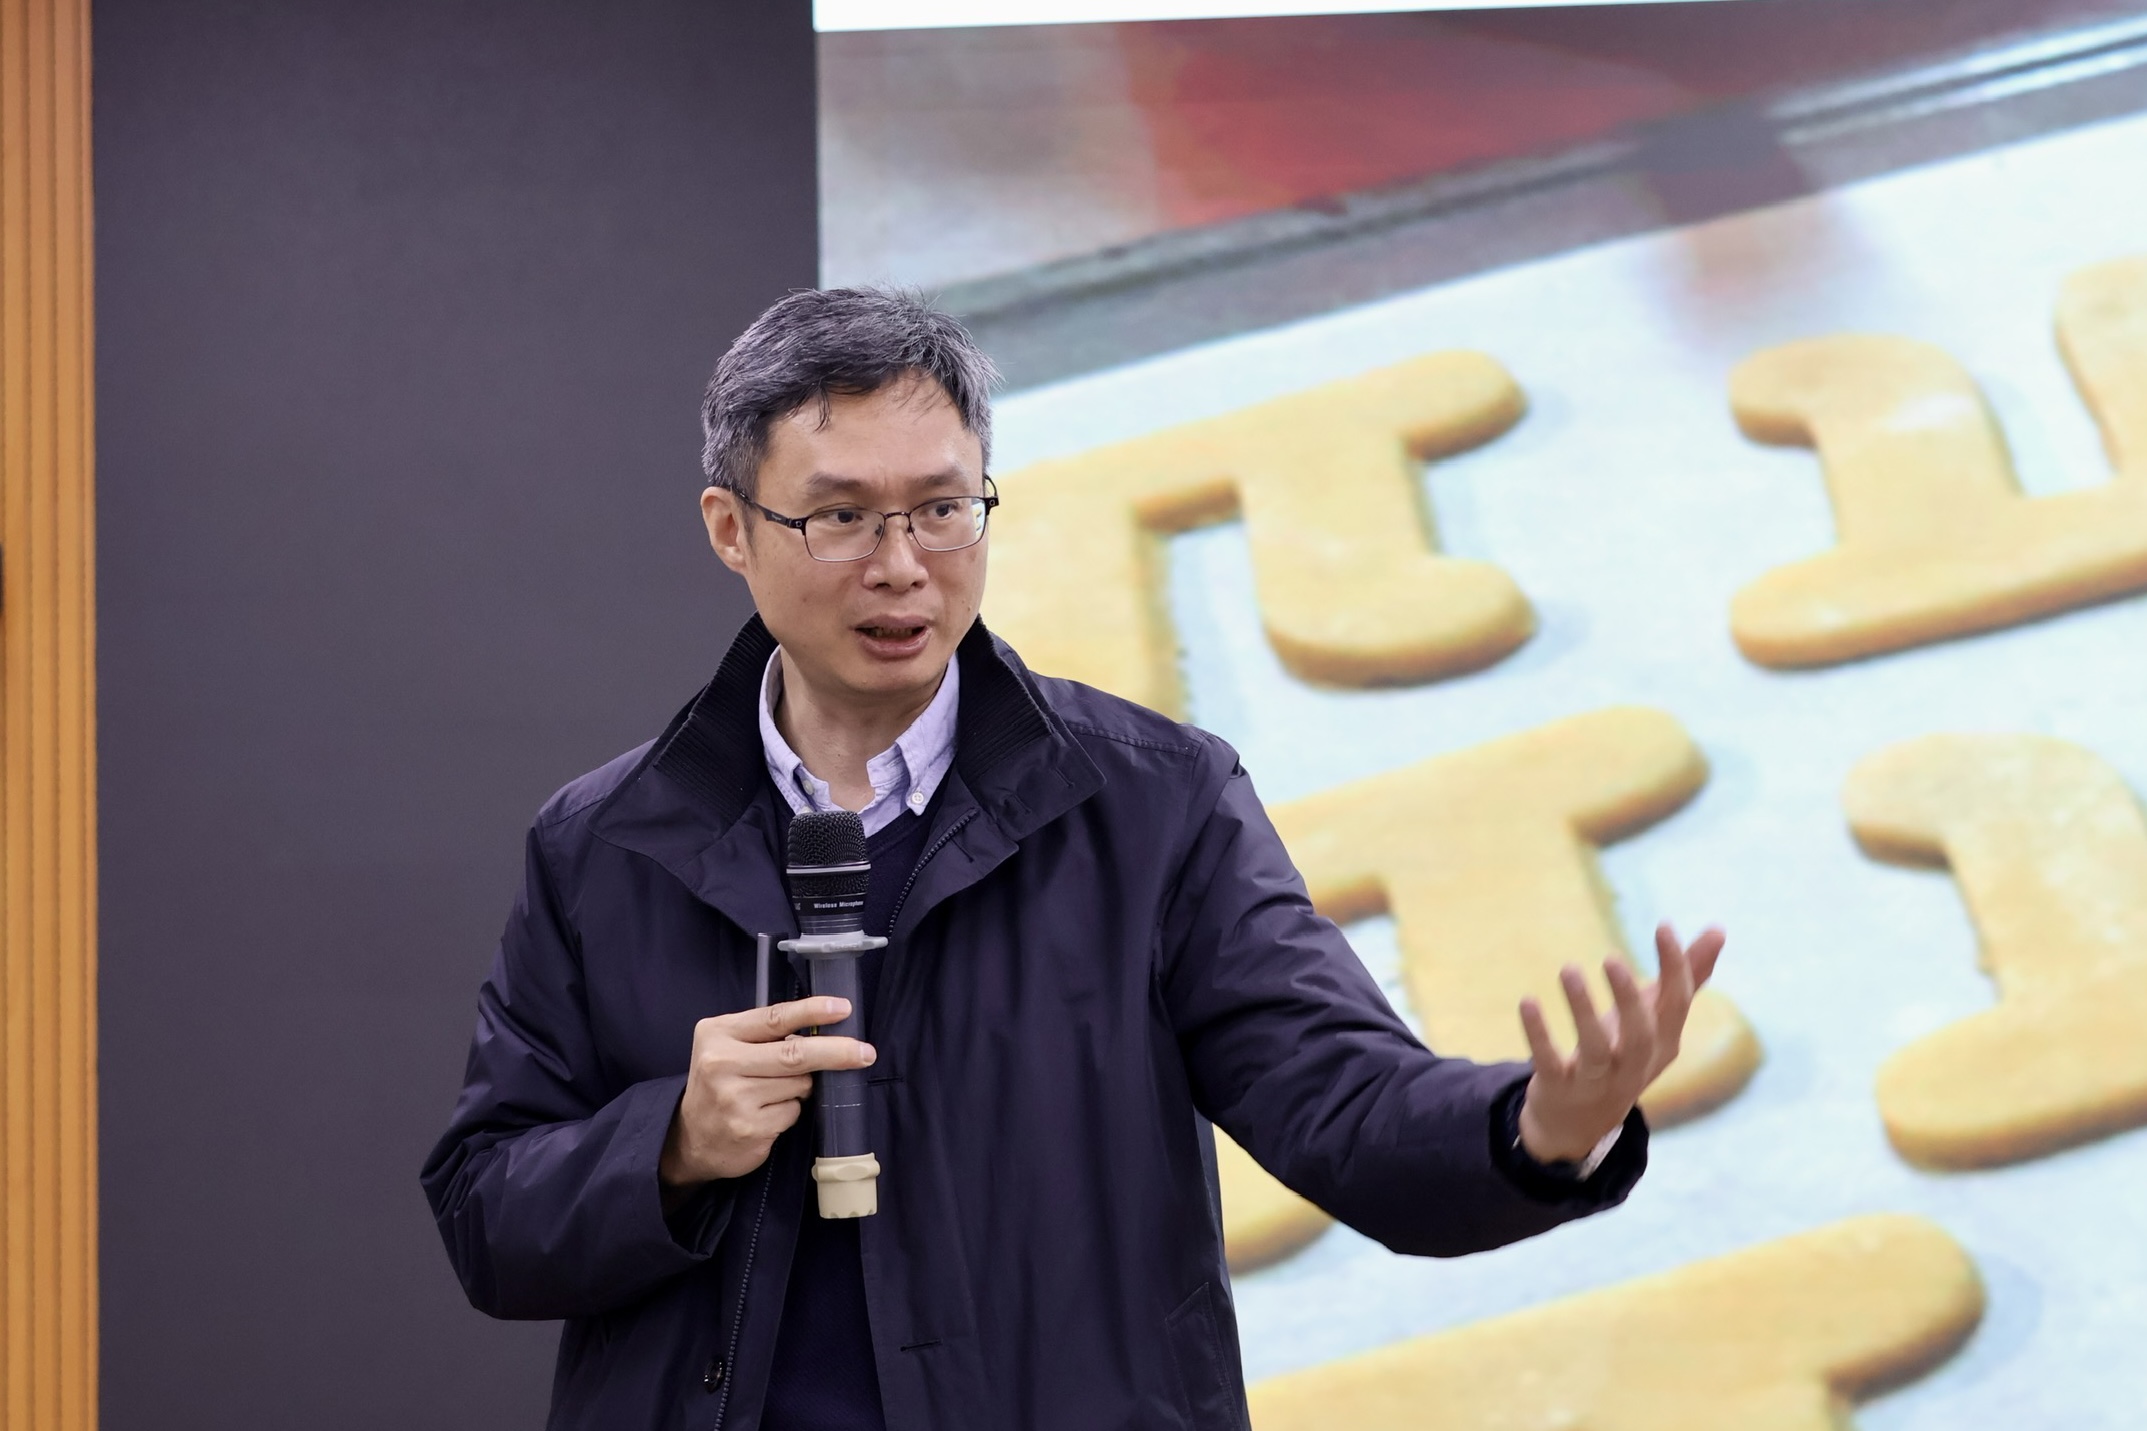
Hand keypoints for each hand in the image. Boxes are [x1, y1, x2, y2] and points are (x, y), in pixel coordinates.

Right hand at [659, 996, 875, 1187]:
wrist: (691, 1137)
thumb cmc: (720, 1084)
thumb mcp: (728, 1047)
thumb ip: (765, 1036)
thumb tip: (824, 1028)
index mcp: (717, 1034)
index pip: (774, 1018)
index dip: (812, 1011)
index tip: (843, 1008)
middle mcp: (721, 1063)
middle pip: (794, 1053)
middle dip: (836, 1052)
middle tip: (865, 1052)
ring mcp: (734, 1099)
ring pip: (799, 1084)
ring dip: (802, 1087)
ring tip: (775, 1092)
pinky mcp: (749, 1128)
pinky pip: (793, 1112)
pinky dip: (791, 1111)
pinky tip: (768, 1114)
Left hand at [1515, 923, 1725, 1163]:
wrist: (1582, 1121)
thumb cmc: (1624, 1054)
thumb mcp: (1655, 1019)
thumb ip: (1687, 976)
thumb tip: (1719, 929)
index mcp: (1662, 1042)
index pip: (1677, 1005)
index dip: (1675, 967)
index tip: (1663, 926)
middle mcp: (1635, 1064)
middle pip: (1640, 1035)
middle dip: (1629, 998)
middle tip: (1611, 958)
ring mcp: (1598, 1080)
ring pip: (1596, 1049)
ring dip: (1583, 1011)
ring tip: (1568, 970)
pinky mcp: (1561, 1087)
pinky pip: (1550, 1062)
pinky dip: (1539, 1035)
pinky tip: (1527, 1002)